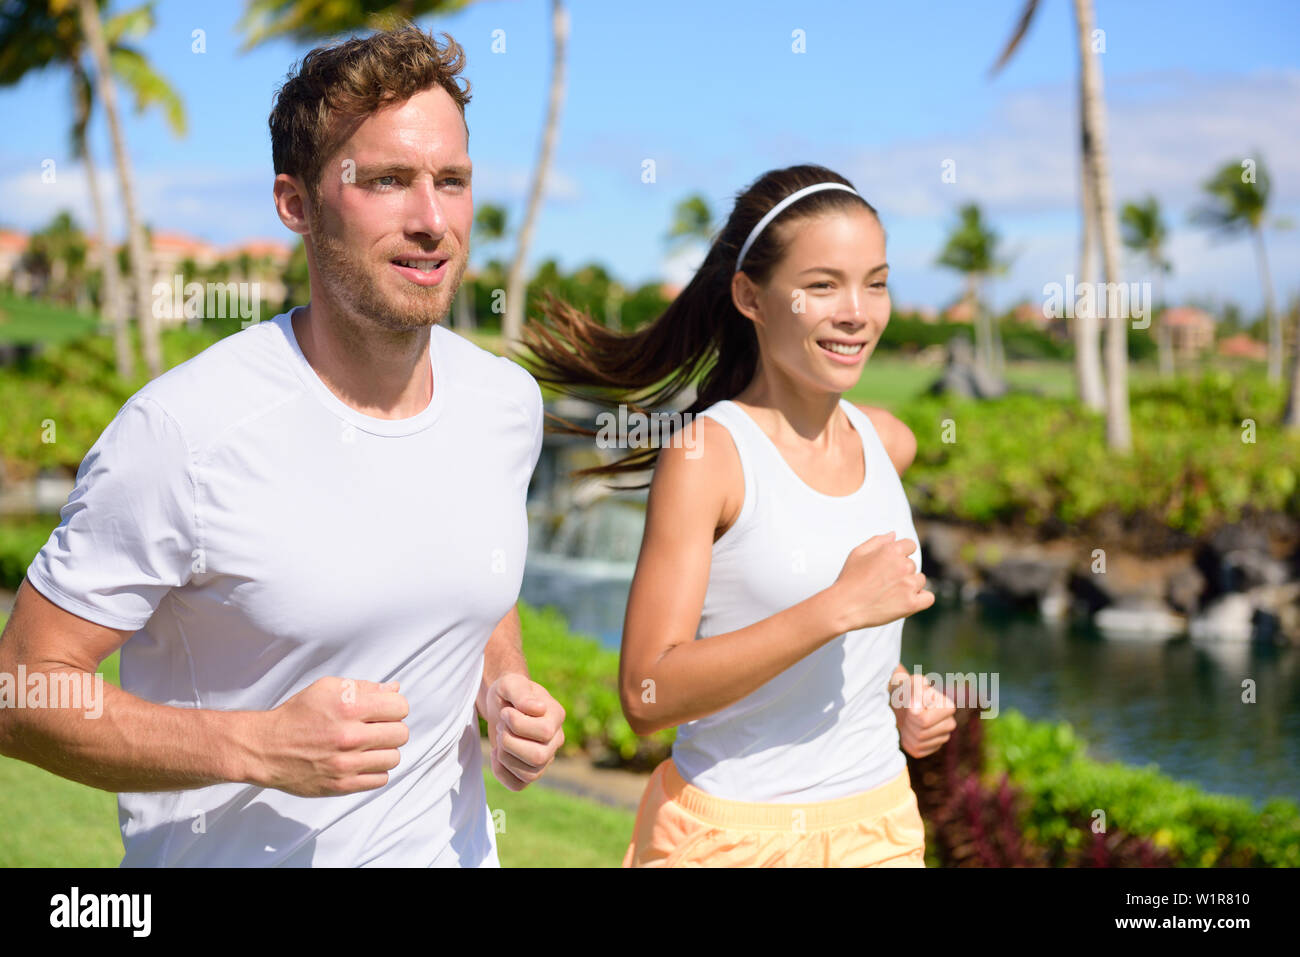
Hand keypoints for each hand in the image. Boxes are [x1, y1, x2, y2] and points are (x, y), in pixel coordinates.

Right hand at [251, 676, 408, 796]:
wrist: (266, 748)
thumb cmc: (297, 715)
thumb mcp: (327, 688)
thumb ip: (364, 687)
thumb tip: (395, 690)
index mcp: (348, 707)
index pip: (400, 707)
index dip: (394, 707)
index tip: (384, 711)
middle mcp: (349, 736)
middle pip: (401, 734)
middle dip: (392, 728)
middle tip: (376, 728)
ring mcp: (346, 764)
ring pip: (394, 758)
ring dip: (385, 751)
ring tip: (368, 746)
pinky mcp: (342, 785)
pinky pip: (381, 779)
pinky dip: (375, 770)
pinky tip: (361, 762)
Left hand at [483, 673, 564, 791]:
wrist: (501, 704)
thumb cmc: (508, 693)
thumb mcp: (510, 684)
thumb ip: (522, 693)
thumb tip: (538, 710)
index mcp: (556, 716)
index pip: (544, 732)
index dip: (518, 723)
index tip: (506, 711)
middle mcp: (555, 740)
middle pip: (538, 758)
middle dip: (510, 742)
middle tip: (501, 726)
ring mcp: (545, 758)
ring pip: (529, 775)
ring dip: (505, 756)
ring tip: (500, 738)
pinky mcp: (529, 771)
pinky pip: (518, 785)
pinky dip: (501, 772)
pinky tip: (497, 753)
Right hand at [829, 531, 933, 630]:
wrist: (844, 606)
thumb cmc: (848, 579)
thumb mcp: (858, 553)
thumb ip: (878, 540)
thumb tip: (894, 535)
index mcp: (891, 550)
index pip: (910, 546)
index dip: (901, 554)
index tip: (890, 565)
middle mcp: (903, 565)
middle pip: (912, 565)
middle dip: (901, 572)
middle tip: (883, 583)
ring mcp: (908, 585)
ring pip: (920, 580)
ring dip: (910, 585)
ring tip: (890, 593)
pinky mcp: (911, 603)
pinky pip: (928, 598)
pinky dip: (921, 599)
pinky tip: (907, 601)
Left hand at [890, 672, 955, 758]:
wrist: (904, 700)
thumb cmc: (909, 689)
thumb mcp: (911, 682)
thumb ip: (915, 689)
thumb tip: (916, 709)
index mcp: (949, 707)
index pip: (924, 721)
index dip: (910, 713)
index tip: (910, 703)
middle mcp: (950, 724)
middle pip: (921, 733)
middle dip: (908, 723)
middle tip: (907, 712)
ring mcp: (942, 738)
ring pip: (919, 742)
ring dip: (907, 730)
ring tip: (908, 719)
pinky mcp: (933, 748)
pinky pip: (916, 750)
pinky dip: (908, 740)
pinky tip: (910, 730)